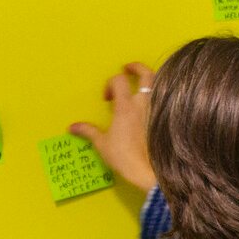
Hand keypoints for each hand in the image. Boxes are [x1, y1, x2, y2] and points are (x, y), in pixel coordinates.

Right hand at [70, 62, 157, 191]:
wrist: (150, 171)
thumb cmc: (125, 157)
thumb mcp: (102, 144)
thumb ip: (88, 131)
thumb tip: (72, 127)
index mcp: (126, 106)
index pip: (118, 80)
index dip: (110, 84)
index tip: (107, 98)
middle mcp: (144, 103)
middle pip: (146, 74)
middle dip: (136, 67)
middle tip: (129, 68)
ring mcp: (157, 111)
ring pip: (158, 85)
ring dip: (149, 81)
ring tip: (142, 84)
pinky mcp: (165, 119)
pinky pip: (165, 100)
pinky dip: (159, 96)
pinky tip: (153, 105)